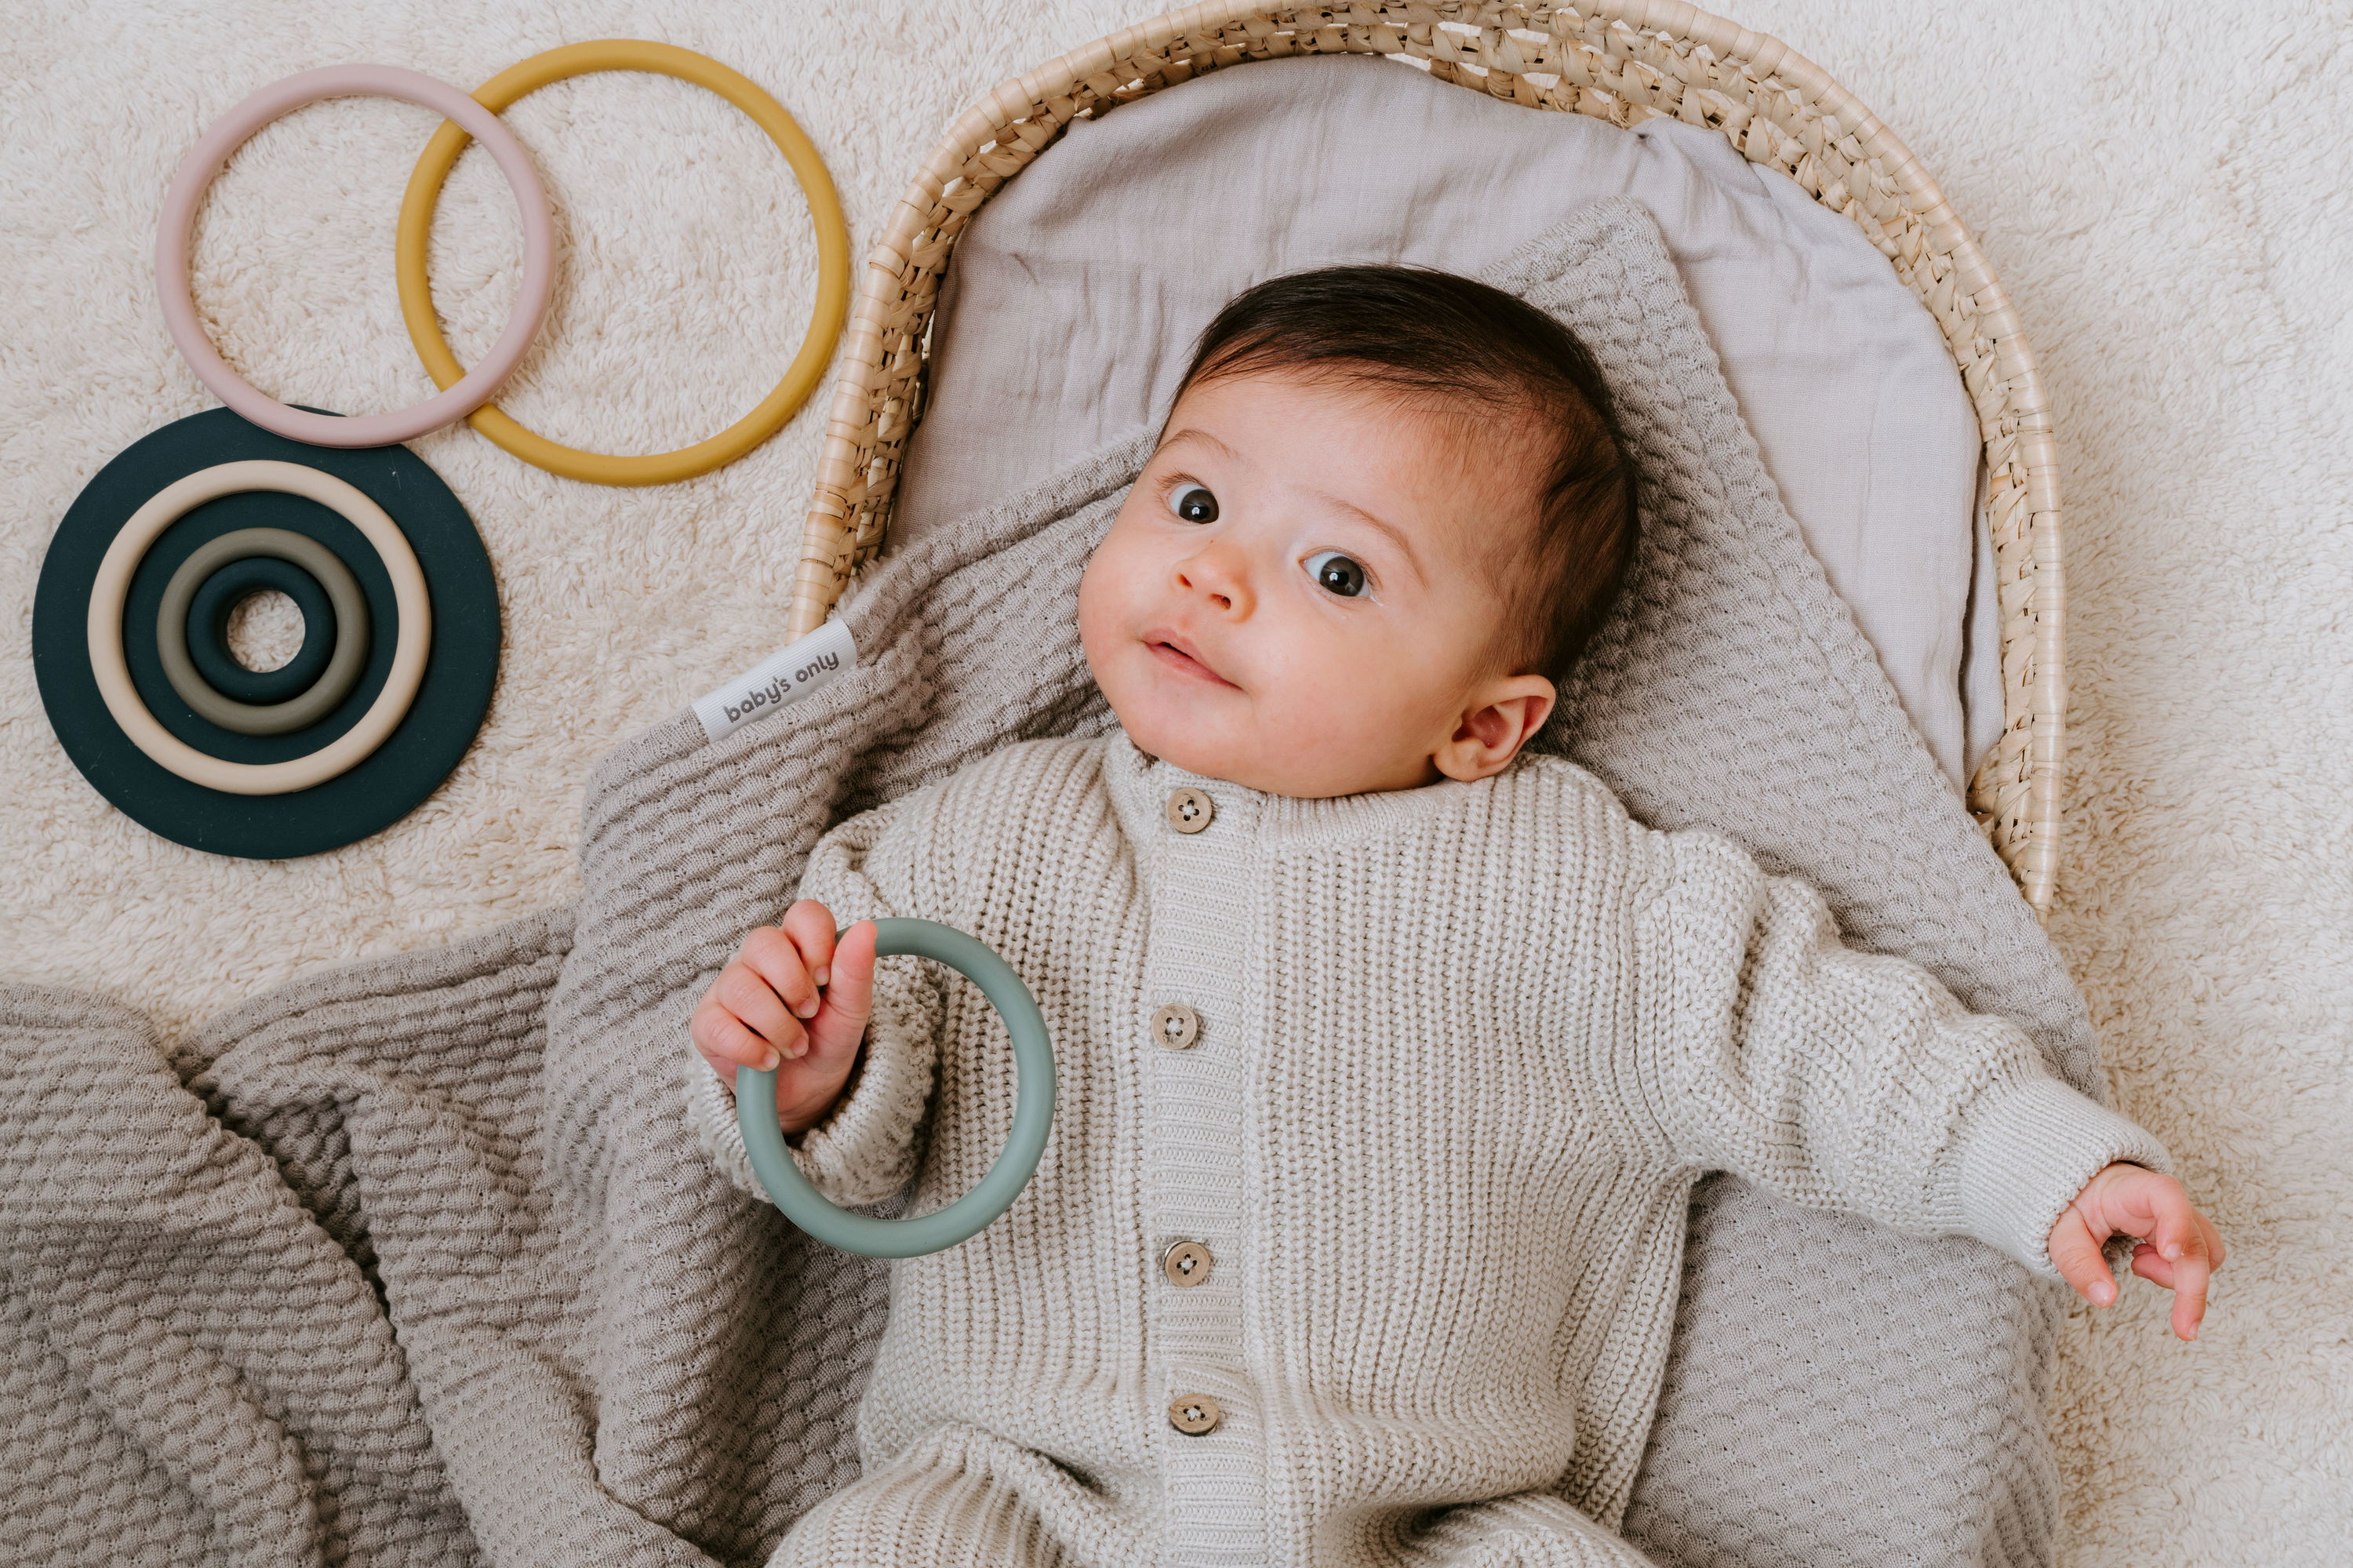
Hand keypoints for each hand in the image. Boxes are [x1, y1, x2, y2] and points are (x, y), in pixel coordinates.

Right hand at [689, 901, 877, 1134]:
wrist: (808, 1089)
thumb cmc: (827, 1038)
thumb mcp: (851, 1009)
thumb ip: (856, 970)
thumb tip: (866, 928)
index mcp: (797, 947)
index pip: (803, 914)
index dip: (816, 941)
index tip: (827, 977)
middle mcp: (758, 961)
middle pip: (763, 942)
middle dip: (793, 983)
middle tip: (810, 1013)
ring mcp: (728, 989)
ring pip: (741, 987)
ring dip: (777, 1024)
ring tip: (796, 1046)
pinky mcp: (707, 1024)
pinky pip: (718, 1026)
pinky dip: (750, 1049)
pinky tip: (769, 1060)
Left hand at [2046, 1162, 2223, 1340]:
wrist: (2086, 1188)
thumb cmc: (2075, 1205)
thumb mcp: (2061, 1233)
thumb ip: (2079, 1263)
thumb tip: (2106, 1299)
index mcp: (2132, 1190)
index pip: (2166, 1195)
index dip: (2176, 1223)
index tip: (2169, 1255)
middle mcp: (2166, 1201)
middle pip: (2195, 1240)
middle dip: (2192, 1288)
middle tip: (2184, 1329)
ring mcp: (2182, 1216)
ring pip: (2205, 1253)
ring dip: (2178, 1276)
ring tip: (2136, 1264)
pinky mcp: (2187, 1232)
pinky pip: (2200, 1259)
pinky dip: (2179, 1274)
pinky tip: (2145, 1263)